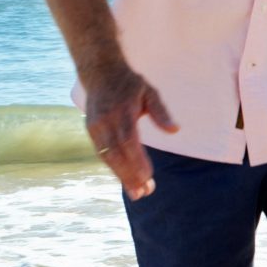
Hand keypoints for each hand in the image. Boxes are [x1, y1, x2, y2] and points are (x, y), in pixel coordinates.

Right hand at [82, 63, 178, 199]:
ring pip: (108, 157)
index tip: (148, 177)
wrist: (100, 72)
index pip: (128, 141)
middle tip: (144, 193)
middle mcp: (105, 121)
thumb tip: (175, 130)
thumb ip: (160, 111)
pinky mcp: (91, 130)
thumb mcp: (149, 91)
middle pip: (116, 154)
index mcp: (121, 111)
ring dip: (121, 176)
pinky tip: (125, 179)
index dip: (137, 161)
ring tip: (136, 193)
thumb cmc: (130, 84)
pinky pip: (102, 153)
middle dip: (129, 176)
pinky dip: (113, 168)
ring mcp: (95, 127)